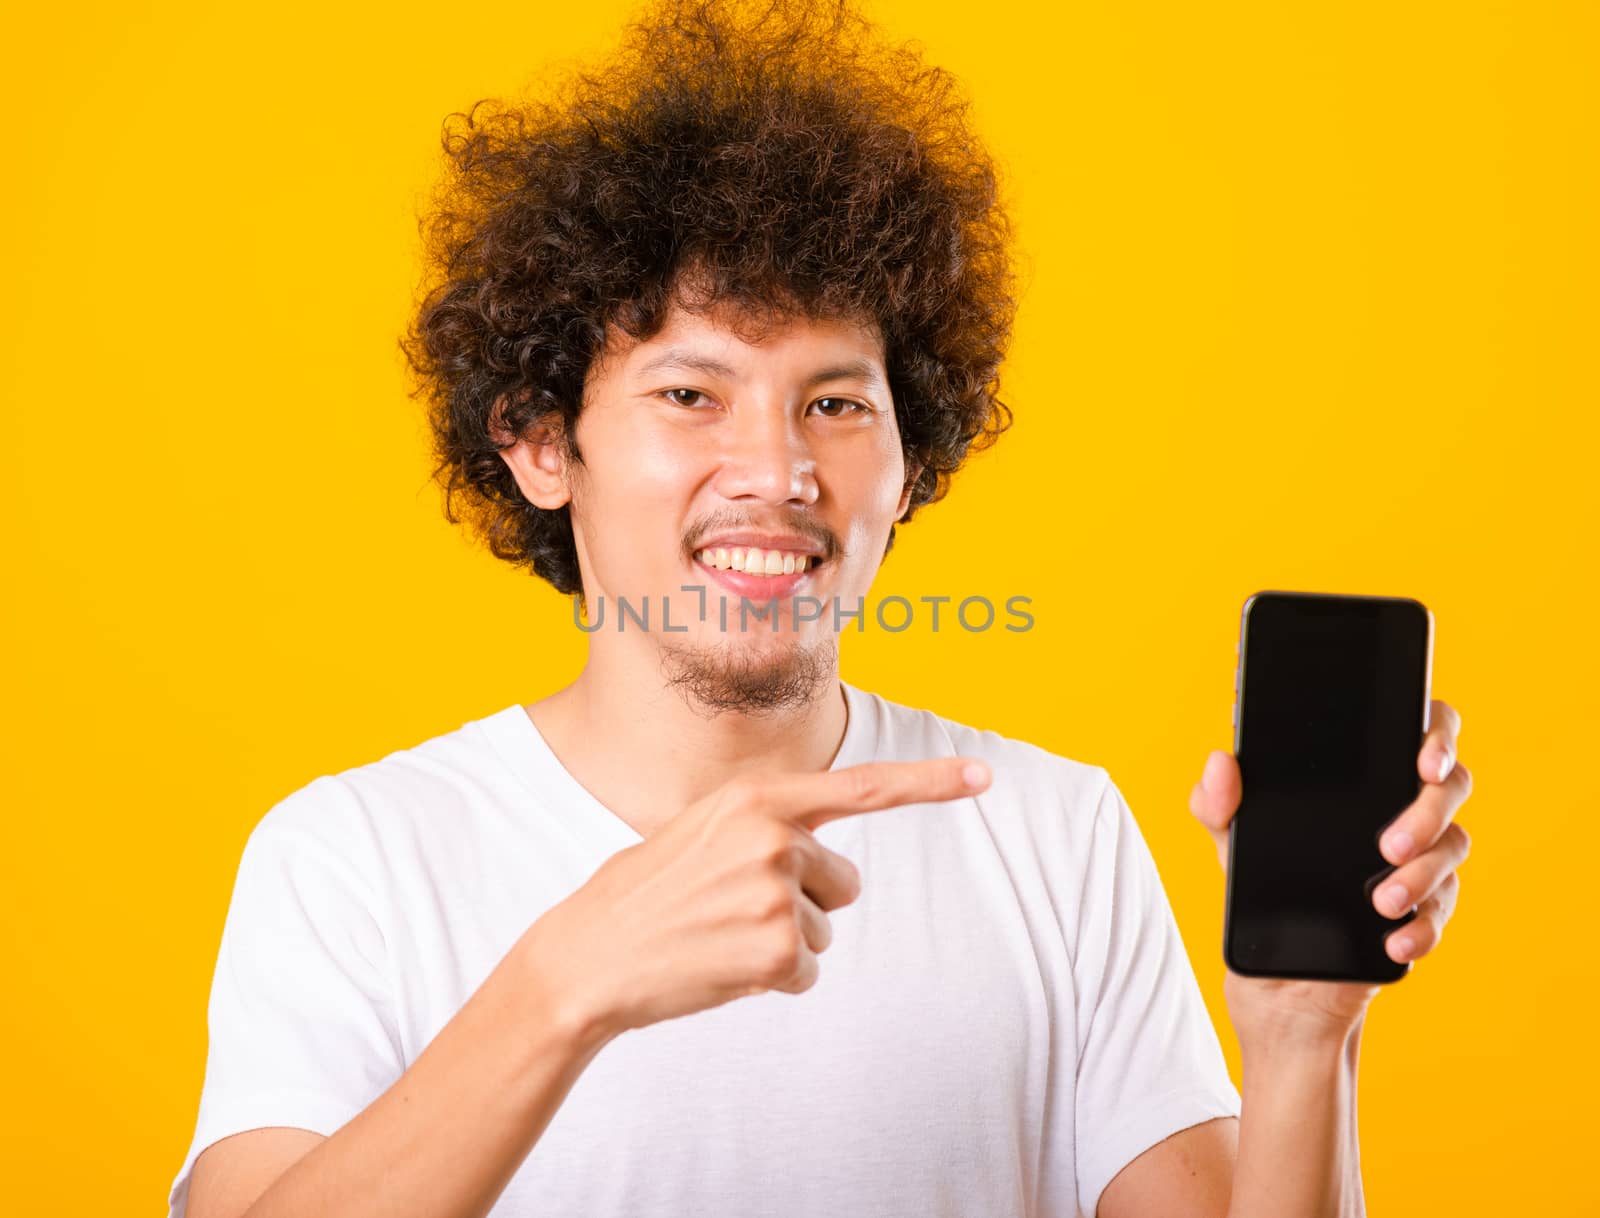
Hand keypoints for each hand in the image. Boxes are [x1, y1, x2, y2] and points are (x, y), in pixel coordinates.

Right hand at [523, 756, 991, 1040]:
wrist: (587, 957)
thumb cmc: (645, 894)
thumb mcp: (701, 831)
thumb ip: (764, 826)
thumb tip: (822, 856)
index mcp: (756, 796)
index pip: (861, 787)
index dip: (930, 783)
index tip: (984, 777)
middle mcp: (775, 835)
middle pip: (842, 881)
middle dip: (803, 902)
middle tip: (731, 910)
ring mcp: (778, 893)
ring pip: (823, 929)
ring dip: (782, 943)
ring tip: (719, 937)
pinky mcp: (778, 950)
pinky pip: (807, 971)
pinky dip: (773, 980)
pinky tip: (723, 968)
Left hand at [1189, 699, 1473, 1042]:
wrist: (1276, 976)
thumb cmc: (1265, 883)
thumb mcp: (1232, 840)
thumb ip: (1218, 802)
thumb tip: (1219, 763)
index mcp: (1362, 777)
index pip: (1417, 731)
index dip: (1435, 735)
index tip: (1422, 760)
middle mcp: (1401, 808)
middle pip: (1450, 785)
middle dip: (1428, 812)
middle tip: (1387, 845)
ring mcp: (1420, 857)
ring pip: (1453, 846)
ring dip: (1423, 873)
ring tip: (1382, 901)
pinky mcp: (1424, 908)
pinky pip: (1443, 909)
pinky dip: (1423, 926)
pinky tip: (1395, 938)